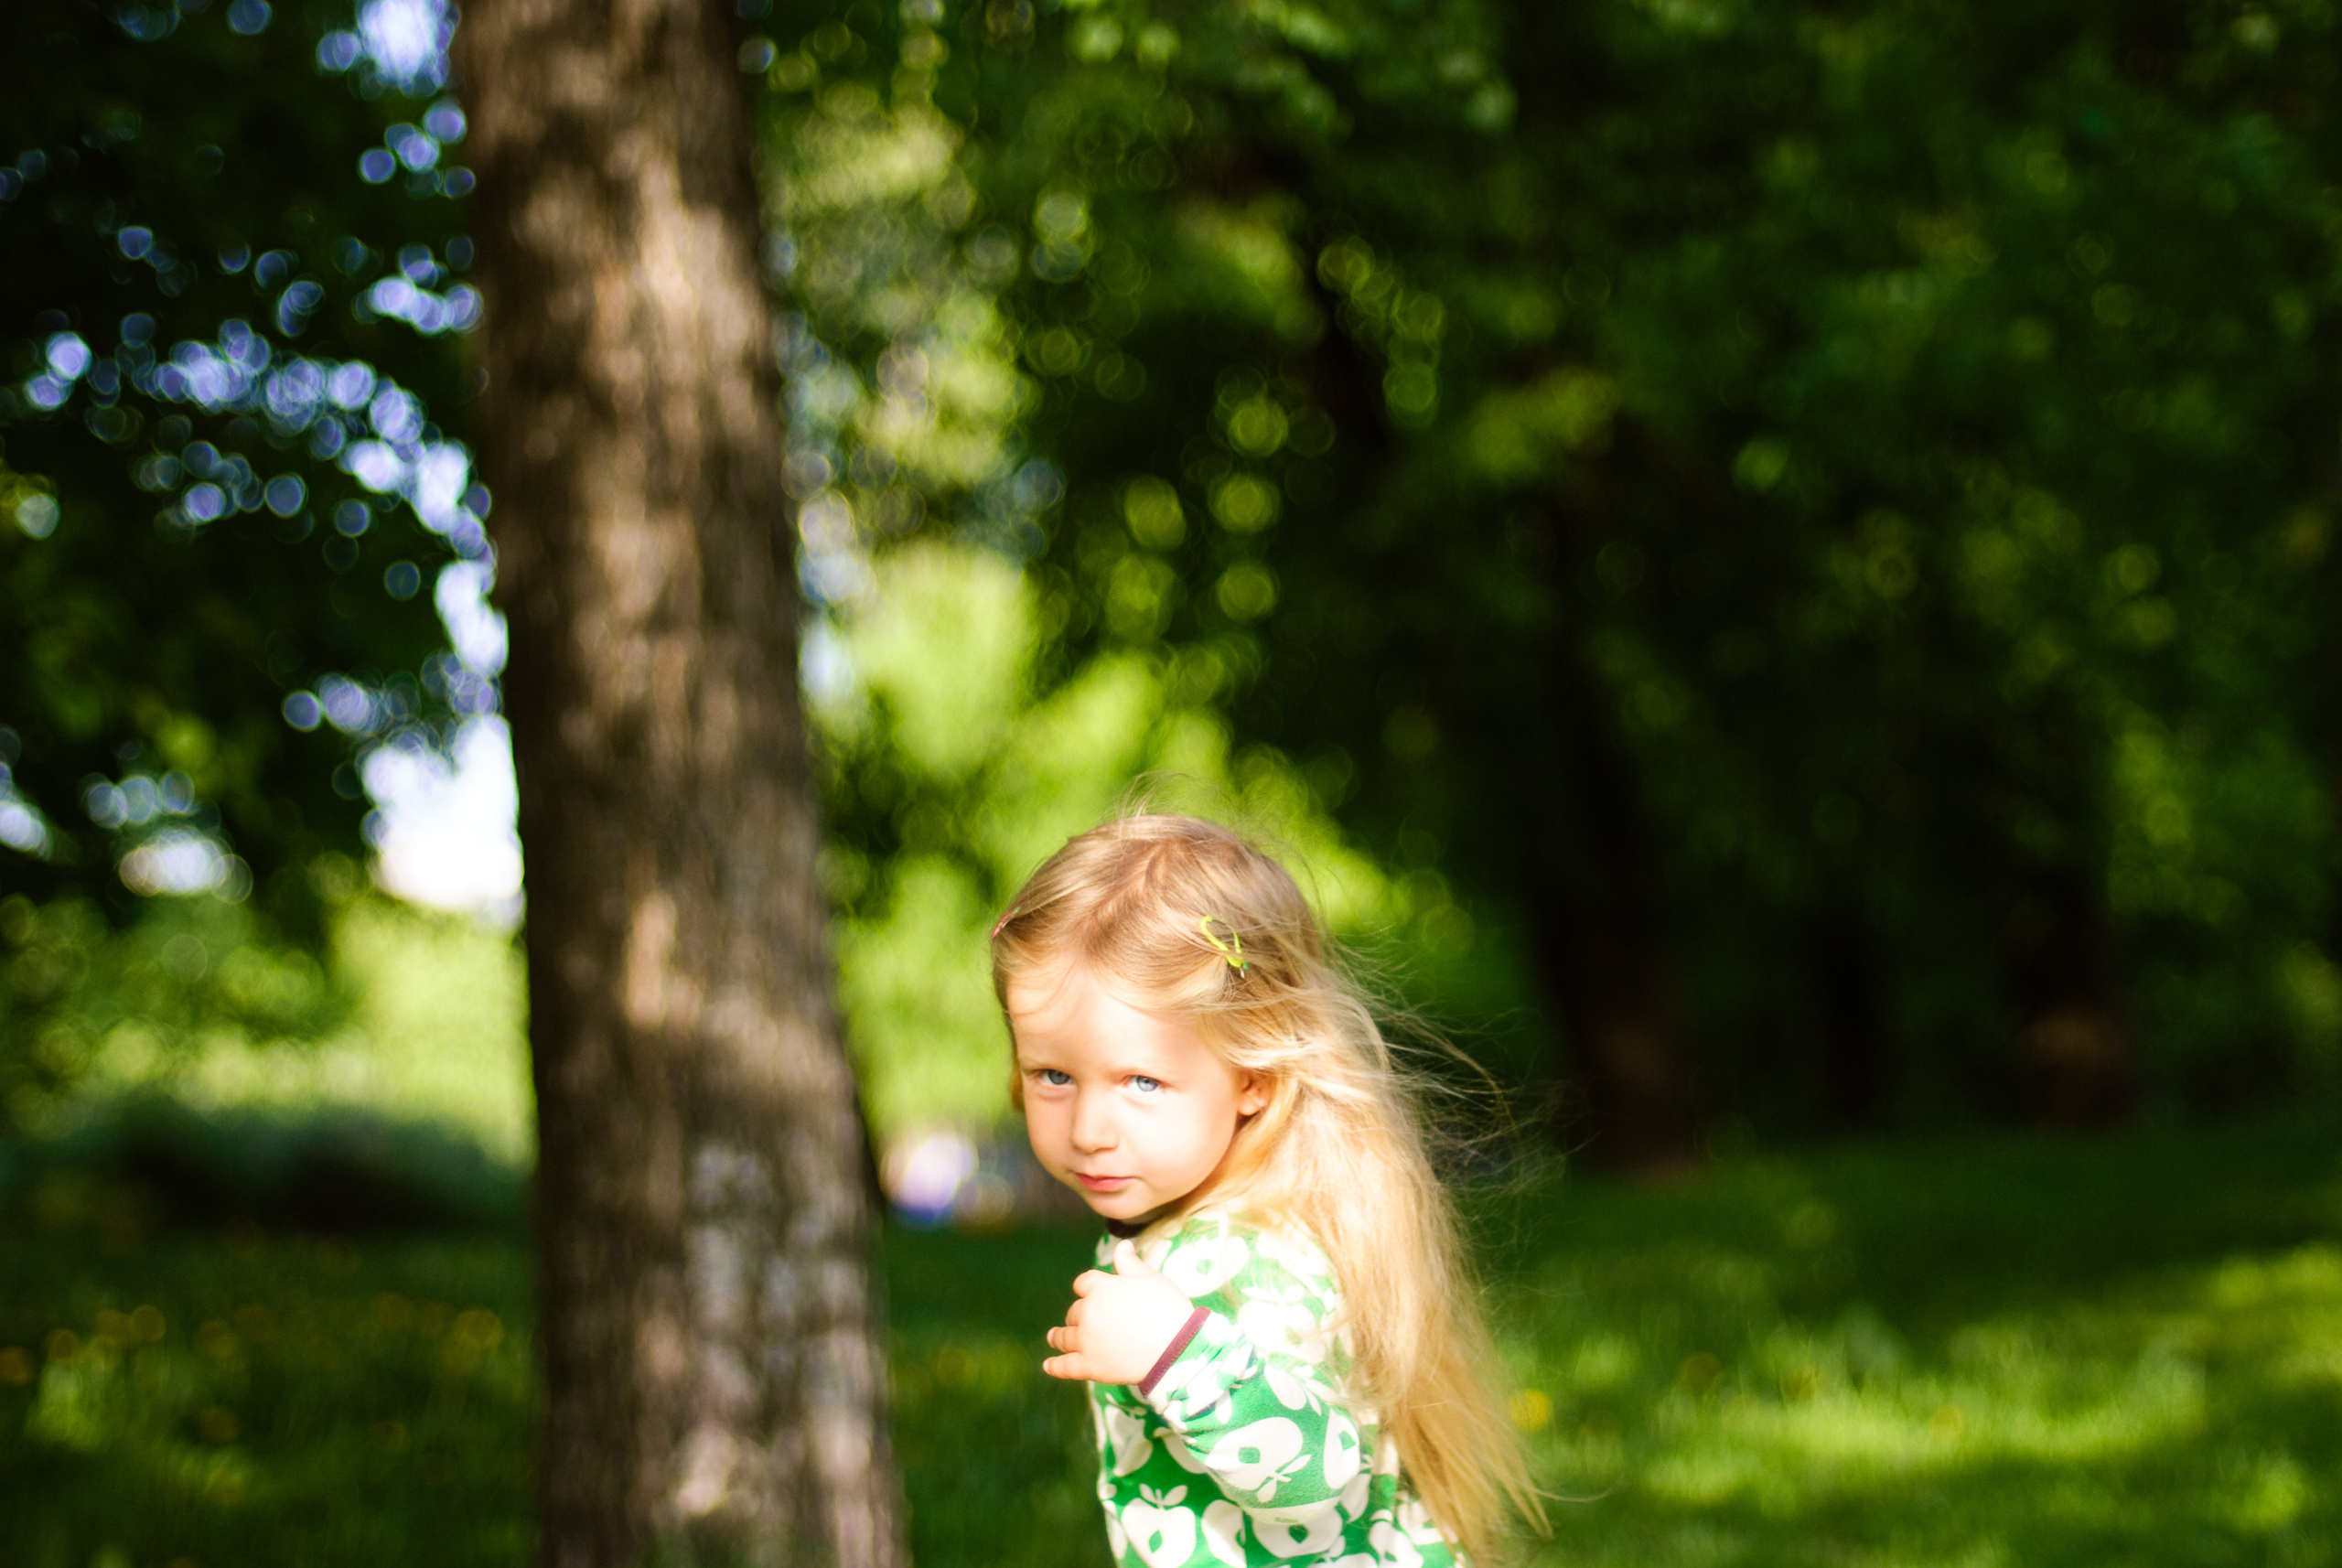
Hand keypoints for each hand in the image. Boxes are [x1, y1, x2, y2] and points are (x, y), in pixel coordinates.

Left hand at [1042, 1240, 1198, 1384]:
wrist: (1176, 1348)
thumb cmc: (1168, 1309)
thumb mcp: (1152, 1279)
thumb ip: (1130, 1264)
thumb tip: (1122, 1245)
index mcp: (1101, 1288)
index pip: (1083, 1283)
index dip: (1088, 1287)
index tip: (1091, 1292)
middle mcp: (1088, 1312)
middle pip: (1074, 1311)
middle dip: (1079, 1314)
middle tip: (1086, 1321)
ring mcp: (1086, 1341)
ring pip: (1064, 1336)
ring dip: (1058, 1336)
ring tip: (1053, 1337)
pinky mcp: (1089, 1366)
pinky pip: (1065, 1366)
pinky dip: (1055, 1366)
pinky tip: (1047, 1365)